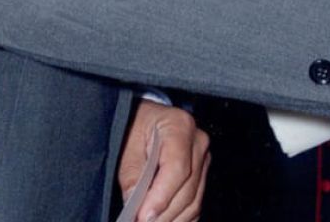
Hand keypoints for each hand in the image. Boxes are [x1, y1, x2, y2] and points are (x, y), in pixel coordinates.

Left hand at [117, 99, 208, 221]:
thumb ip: (131, 172)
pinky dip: (179, 218)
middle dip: (163, 213)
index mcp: (179, 126)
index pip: (176, 168)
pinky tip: (163, 221)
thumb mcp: (126, 142)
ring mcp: (203, 160)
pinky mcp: (202, 175)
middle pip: (187, 189)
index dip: (160, 197)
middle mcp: (198, 142)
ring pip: (193, 202)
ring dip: (171, 219)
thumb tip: (133, 203)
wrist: (146, 118)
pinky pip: (195, 205)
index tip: (143, 216)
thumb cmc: (135, 124)